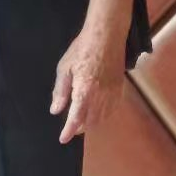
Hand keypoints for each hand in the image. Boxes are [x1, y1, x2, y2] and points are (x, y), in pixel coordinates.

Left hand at [51, 25, 125, 143]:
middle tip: (71, 128)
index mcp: (84, 90)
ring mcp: (112, 93)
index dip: (69, 131)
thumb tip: (55, 110)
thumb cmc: (81, 50)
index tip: (63, 139)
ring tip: (82, 122)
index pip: (76, 118)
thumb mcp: (64, 69)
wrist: (106, 37)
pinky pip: (112, 109)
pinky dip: (104, 116)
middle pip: (90, 121)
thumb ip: (60, 92)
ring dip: (92, 123)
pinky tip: (98, 114)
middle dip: (80, 128)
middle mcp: (100, 96)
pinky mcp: (119, 89)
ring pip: (102, 118)